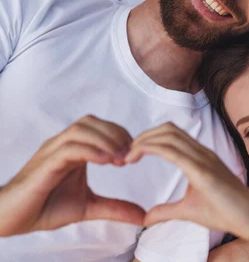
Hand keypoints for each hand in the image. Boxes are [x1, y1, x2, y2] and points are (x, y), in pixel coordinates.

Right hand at [0, 115, 145, 236]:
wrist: (13, 219)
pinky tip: (105, 161)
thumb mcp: (89, 207)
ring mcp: (52, 151)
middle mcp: (62, 144)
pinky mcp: (44, 163)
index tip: (134, 154)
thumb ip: (115, 207)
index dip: (120, 135)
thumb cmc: (46, 207)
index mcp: (74, 148)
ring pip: (80, 130)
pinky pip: (68, 148)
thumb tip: (142, 217)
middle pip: (91, 122)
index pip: (100, 127)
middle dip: (115, 134)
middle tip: (129, 155)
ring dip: (105, 140)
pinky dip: (89, 150)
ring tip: (119, 159)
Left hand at [125, 123, 248, 239]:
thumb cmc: (227, 212)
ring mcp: (204, 159)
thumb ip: (167, 210)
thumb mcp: (189, 210)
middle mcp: (202, 152)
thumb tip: (146, 217)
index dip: (148, 138)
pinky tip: (136, 157)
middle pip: (167, 129)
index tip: (130, 155)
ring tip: (127, 156)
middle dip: (142, 136)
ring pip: (169, 135)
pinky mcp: (203, 171)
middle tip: (124, 154)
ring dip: (143, 140)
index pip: (171, 135)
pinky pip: (173, 151)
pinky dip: (151, 148)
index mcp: (200, 157)